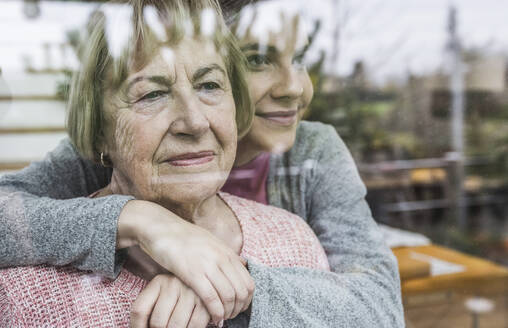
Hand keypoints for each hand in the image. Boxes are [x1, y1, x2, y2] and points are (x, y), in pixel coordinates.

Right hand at [117, 200, 254, 322]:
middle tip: (229, 316)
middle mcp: (222, 258)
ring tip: (219, 319)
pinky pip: (211, 297)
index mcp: (227, 252)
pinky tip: (211, 318)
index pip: (249, 282)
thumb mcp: (211, 241)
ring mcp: (208, 264)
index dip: (246, 301)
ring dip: (226, 313)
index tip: (237, 308)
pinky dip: (215, 312)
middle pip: (242, 292)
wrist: (160, 227)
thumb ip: (226, 254)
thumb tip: (242, 263)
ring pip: (229, 296)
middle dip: (238, 309)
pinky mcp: (192, 272)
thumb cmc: (183, 237)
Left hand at [130, 274, 210, 327]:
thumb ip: (150, 306)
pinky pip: (194, 325)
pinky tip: (188, 327)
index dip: (137, 327)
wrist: (207, 278)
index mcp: (159, 282)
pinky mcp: (205, 301)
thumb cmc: (181, 292)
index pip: (139, 310)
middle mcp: (173, 284)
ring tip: (177, 327)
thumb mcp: (163, 292)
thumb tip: (138, 327)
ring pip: (175, 326)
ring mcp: (190, 292)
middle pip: (157, 322)